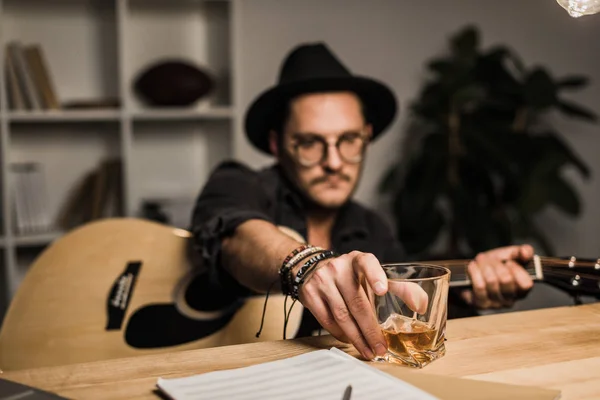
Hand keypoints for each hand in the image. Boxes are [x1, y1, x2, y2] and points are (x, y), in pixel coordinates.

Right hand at [297, 251, 427, 359]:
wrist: (314, 269)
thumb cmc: (351, 276)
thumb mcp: (374, 275)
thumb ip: (399, 287)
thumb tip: (421, 305)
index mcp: (358, 260)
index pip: (367, 263)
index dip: (375, 275)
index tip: (382, 290)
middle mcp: (339, 267)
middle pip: (357, 302)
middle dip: (370, 329)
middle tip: (380, 347)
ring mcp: (322, 280)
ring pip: (342, 315)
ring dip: (356, 337)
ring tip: (368, 351)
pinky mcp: (309, 293)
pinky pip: (327, 320)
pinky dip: (340, 334)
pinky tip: (350, 340)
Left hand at [461, 245, 534, 308]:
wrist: (474, 272)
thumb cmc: (496, 264)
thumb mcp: (511, 255)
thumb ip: (524, 251)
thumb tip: (525, 253)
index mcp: (522, 289)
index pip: (526, 284)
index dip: (516, 270)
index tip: (508, 262)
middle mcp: (511, 300)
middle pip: (506, 279)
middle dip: (496, 264)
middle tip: (489, 258)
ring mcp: (496, 304)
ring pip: (491, 281)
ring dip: (484, 265)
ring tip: (480, 259)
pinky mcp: (481, 304)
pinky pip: (479, 286)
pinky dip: (475, 272)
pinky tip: (473, 265)